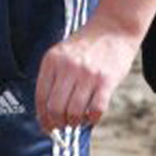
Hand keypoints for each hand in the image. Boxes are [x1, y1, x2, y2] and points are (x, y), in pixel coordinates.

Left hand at [33, 19, 139, 133]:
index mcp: (52, 60)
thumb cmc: (87, 45)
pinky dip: (92, 119)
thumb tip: (47, 113)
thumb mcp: (63, 54)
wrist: (114, 27)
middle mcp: (67, 67)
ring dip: (74, 123)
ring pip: (74, 113)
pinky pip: (95, 110)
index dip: (43, 117)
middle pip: (55, 108)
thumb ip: (54, 77)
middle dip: (58, 123)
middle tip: (63, 126)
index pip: (41, 97)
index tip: (47, 127)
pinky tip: (92, 116)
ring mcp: (87, 74)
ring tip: (78, 120)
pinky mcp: (106, 81)